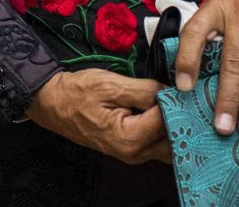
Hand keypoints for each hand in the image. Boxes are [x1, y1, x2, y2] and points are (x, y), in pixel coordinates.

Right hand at [25, 68, 170, 164]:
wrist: (52, 104)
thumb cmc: (76, 93)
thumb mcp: (109, 85)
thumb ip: (144, 90)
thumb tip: (172, 92)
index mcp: (129, 139)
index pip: (169, 121)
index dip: (177, 101)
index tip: (182, 84)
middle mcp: (135, 154)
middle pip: (175, 139)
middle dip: (182, 116)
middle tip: (186, 93)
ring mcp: (133, 154)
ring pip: (169, 144)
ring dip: (177, 124)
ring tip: (178, 100)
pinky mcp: (131, 150)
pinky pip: (158, 143)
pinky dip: (167, 129)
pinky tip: (167, 110)